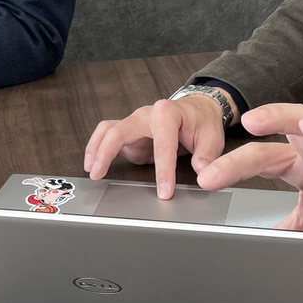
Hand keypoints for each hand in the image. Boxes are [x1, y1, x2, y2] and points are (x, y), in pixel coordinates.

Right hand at [83, 90, 231, 198]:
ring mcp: (136, 122)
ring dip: (96, 148)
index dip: (164, 169)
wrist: (197, 110)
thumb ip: (206, 157)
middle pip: (121, 129)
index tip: (165, 192)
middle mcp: (147, 114)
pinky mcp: (130, 132)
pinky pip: (108, 135)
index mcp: (168, 113)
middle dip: (107, 152)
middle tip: (98, 174)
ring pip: (108, 130)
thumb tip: (202, 173)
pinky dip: (98, 148)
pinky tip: (93, 164)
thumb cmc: (202, 122)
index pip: (163, 143)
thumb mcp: (211, 138)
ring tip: (91, 170)